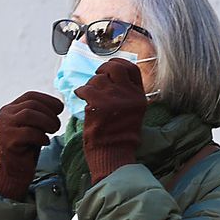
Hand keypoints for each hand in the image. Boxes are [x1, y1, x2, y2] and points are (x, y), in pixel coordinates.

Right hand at [0, 91, 62, 198]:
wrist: (13, 172)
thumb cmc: (26, 149)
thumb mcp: (34, 126)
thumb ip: (40, 114)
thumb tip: (60, 105)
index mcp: (10, 109)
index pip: (30, 96)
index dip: (48, 100)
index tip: (60, 109)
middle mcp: (4, 115)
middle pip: (31, 104)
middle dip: (49, 114)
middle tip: (57, 126)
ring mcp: (4, 127)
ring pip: (29, 114)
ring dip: (47, 122)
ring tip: (53, 131)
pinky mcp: (7, 141)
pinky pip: (28, 132)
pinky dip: (41, 136)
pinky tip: (44, 142)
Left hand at [77, 59, 148, 182]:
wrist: (113, 156)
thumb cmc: (119, 139)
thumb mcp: (132, 115)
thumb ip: (126, 97)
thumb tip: (111, 81)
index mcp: (139, 97)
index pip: (131, 69)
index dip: (119, 63)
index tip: (110, 66)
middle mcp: (128, 95)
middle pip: (115, 68)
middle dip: (103, 68)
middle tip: (97, 76)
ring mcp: (114, 98)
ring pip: (98, 79)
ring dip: (90, 85)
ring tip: (89, 97)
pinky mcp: (99, 104)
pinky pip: (86, 89)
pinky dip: (81, 92)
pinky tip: (81, 98)